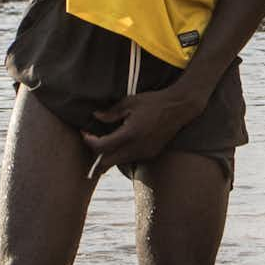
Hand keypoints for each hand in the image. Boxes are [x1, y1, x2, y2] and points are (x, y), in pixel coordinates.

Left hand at [82, 84, 205, 172]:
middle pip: (107, 162)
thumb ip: (111, 112)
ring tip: (106, 140)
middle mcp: (137, 147)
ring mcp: (145, 153)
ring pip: (118, 162)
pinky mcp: (151, 154)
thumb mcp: (129, 102)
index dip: (89, 141)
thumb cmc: (153, 102)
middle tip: (93, 141)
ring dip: (109, 155)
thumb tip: (95, 116)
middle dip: (96, 154)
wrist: (178, 108)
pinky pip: (130, 159)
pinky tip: (122, 141)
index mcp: (130, 134)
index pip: (102, 147)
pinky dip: (122, 154)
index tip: (85, 133)